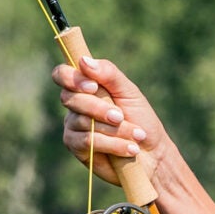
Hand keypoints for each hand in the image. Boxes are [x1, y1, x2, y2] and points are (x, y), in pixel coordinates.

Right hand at [52, 54, 169, 186]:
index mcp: (86, 86)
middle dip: (99, 108)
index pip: (62, 74)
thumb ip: (108, 74)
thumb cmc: (141, 119)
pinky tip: (131, 148)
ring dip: (113, 129)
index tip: (93, 87)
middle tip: (121, 116)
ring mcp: (73, 126)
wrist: (152, 152)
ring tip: (136, 135)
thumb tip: (84, 61)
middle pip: (70, 98)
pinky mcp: (76, 147)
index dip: (72, 79)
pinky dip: (112, 143)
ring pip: (82, 121)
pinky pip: (87, 141)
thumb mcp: (129, 92)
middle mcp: (75, 104)